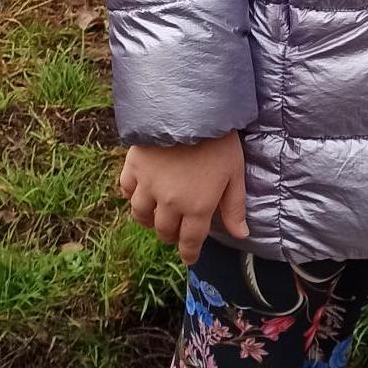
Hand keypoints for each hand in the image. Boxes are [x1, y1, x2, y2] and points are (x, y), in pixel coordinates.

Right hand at [119, 130, 248, 267]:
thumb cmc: (219, 141)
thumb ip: (234, 207)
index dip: (190, 253)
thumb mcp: (235, 174)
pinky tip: (139, 193)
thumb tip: (241, 235)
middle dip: (171, 235)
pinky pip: (125, 189)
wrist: (191, 109)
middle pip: (164, 231)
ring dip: (149, 220)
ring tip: (156, 216)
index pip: (190, 241)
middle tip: (177, 232)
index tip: (190, 257)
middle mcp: (169, 202)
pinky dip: (131, 195)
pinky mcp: (133, 167)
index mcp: (197, 207)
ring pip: (140, 215)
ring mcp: (148, 185)